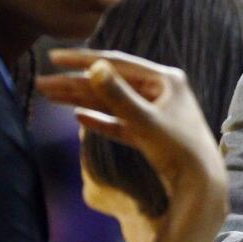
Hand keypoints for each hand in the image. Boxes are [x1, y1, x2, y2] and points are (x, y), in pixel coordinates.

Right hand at [35, 49, 226, 213]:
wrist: (200, 184)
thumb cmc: (178, 149)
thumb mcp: (144, 120)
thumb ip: (118, 95)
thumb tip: (95, 66)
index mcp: (165, 79)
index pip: (116, 63)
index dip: (82, 60)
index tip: (54, 57)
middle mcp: (161, 91)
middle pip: (111, 83)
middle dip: (75, 83)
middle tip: (42, 83)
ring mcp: (156, 111)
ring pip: (112, 102)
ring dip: (81, 99)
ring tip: (49, 96)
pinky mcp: (151, 133)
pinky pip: (120, 122)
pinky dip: (101, 120)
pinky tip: (78, 117)